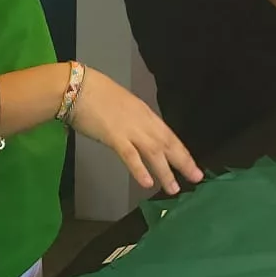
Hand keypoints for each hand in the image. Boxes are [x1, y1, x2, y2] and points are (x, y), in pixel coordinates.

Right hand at [69, 67, 203, 193]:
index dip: (182, 152)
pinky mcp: (114, 136)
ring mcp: (130, 129)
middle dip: (184, 162)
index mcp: (146, 115)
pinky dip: (139, 169)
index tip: (193, 165)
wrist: (78, 87)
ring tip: (174, 189)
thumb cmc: (97, 95)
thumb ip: (135, 122)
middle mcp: (143, 122)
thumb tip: (141, 137)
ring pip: (154, 152)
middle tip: (197, 178)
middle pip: (168, 144)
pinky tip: (147, 183)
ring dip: (165, 172)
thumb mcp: (125, 108)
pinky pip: (130, 155)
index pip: (169, 136)